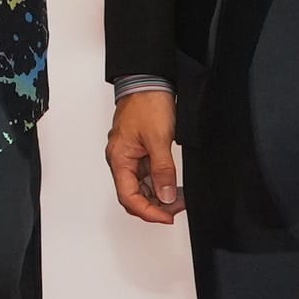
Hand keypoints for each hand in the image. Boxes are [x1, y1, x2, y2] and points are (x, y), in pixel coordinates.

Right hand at [107, 84, 186, 225]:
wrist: (148, 80)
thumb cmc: (146, 104)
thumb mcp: (158, 139)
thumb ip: (162, 170)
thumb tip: (166, 195)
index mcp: (119, 159)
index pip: (129, 197)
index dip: (148, 212)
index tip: (167, 217)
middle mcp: (121, 160)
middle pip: (134, 195)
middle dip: (156, 205)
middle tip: (178, 208)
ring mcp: (130, 156)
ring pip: (141, 186)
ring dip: (159, 195)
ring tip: (180, 198)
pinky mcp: (140, 150)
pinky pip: (147, 174)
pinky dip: (160, 183)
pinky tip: (174, 185)